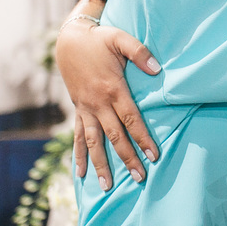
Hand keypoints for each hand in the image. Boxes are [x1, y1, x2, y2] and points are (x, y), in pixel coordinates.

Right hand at [56, 11, 160, 189]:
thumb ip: (140, 53)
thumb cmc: (99, 39)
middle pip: (115, 136)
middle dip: (127, 158)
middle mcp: (97, 103)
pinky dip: (79, 154)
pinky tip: (80, 173)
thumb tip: (158, 69)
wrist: (69, 40)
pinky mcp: (78, 109)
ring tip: (107, 186)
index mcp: (112, 88)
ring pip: (93, 142)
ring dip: (100, 164)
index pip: (131, 119)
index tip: (154, 155)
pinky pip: (78, 136)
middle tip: (140, 178)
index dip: (143, 138)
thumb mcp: (121, 39)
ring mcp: (85, 108)